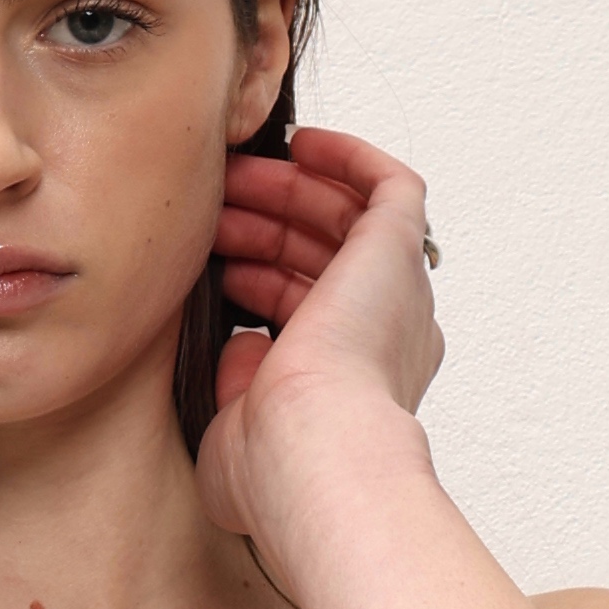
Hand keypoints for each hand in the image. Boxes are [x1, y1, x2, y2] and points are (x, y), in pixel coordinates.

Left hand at [198, 122, 442, 594]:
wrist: (311, 451)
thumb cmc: (276, 465)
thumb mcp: (237, 429)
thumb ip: (239, 391)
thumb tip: (242, 350)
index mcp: (355, 380)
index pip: (310, 306)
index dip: (260, 276)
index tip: (210, 264)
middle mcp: (388, 333)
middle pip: (327, 255)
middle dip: (266, 225)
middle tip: (211, 208)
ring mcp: (397, 291)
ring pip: (351, 217)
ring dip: (290, 190)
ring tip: (233, 176)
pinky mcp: (397, 251)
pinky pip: (391, 183)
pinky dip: (350, 156)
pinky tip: (302, 143)